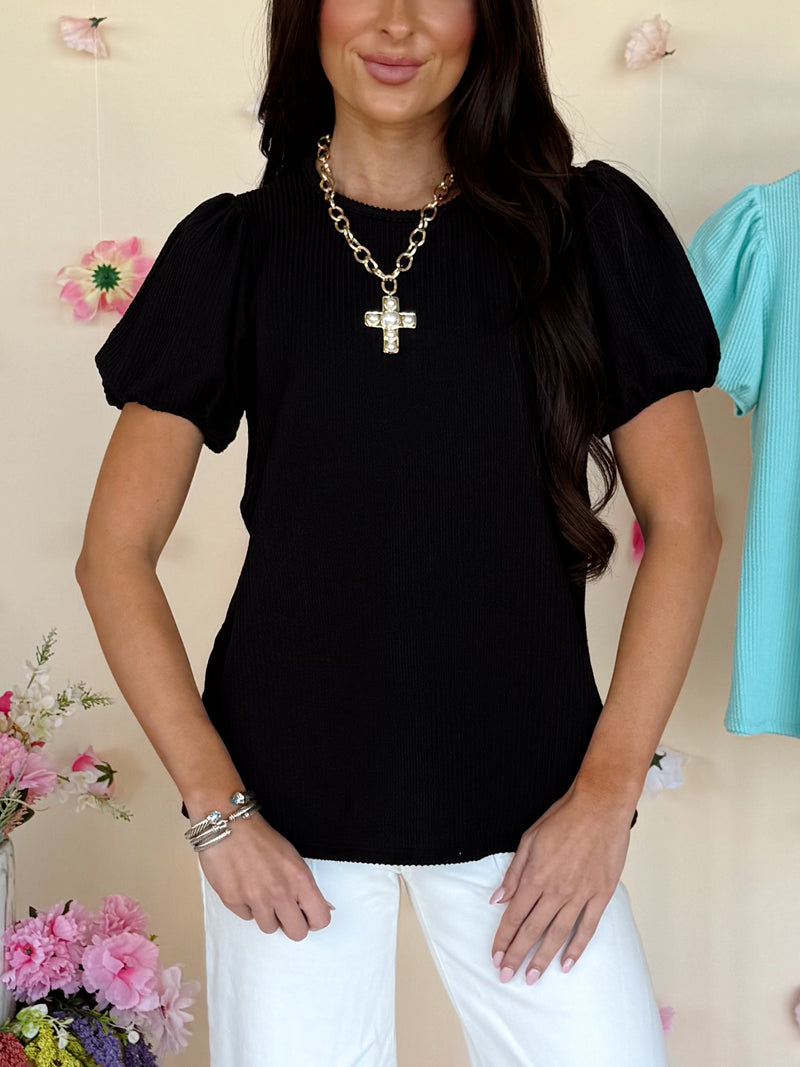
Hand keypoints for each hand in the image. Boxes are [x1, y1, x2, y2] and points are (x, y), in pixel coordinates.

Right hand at [197, 812, 334, 939]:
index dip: (314, 919)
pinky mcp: (233, 901)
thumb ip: (305, 885)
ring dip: (267, 915)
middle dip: (292, 924)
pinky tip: (244, 886)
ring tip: (261, 892)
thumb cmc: (260, 837)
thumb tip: (322, 907)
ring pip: (270, 928)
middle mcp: (280, 892)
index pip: (320, 919)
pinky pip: (246, 917)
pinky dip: (246, 906)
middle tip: (285, 910)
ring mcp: (255, 899)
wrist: (227, 824)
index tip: (307, 915)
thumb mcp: (292, 857)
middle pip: (297, 933)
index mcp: (299, 879)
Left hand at [489, 782, 632, 983]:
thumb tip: (498, 898)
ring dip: (543, 958)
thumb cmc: (564, 818)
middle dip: (517, 956)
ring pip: (558, 935)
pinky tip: (567, 964)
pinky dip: (577, 948)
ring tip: (532, 978)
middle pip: (532, 930)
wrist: (600, 807)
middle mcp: (556, 891)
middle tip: (507, 976)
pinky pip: (587, 928)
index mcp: (535, 876)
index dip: (503, 939)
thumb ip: (514, 872)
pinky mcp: (600, 895)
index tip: (495, 957)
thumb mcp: (529, 839)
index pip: (513, 916)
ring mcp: (580, 895)